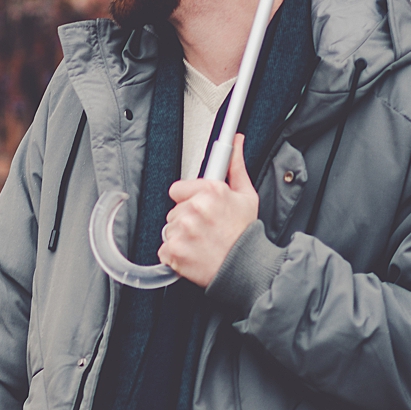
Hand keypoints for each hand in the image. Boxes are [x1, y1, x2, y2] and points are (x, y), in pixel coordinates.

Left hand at [159, 133, 258, 286]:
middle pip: (174, 211)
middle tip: (206, 229)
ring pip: (169, 229)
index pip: (177, 189)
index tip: (199, 210)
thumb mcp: (246, 195)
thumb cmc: (245, 234)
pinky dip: (175, 254)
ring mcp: (182, 230)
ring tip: (201, 243)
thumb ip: (236, 167)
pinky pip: (164, 249)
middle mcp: (194, 209)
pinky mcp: (174, 250)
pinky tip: (193, 254)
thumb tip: (235, 141)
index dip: (188, 200)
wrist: (245, 268)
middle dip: (186, 219)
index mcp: (210, 192)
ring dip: (181, 237)